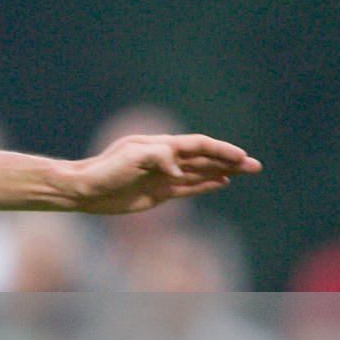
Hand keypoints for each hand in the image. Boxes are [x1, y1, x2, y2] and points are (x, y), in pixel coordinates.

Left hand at [66, 133, 260, 213]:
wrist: (83, 190)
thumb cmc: (104, 170)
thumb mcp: (130, 158)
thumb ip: (157, 158)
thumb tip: (178, 170)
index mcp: (160, 146)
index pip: (198, 146)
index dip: (220, 150)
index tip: (241, 156)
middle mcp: (165, 159)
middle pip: (204, 158)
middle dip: (230, 160)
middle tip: (256, 166)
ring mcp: (162, 176)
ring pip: (199, 172)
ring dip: (222, 171)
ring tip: (245, 172)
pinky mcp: (157, 193)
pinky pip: (188, 187)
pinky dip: (205, 184)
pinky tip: (221, 183)